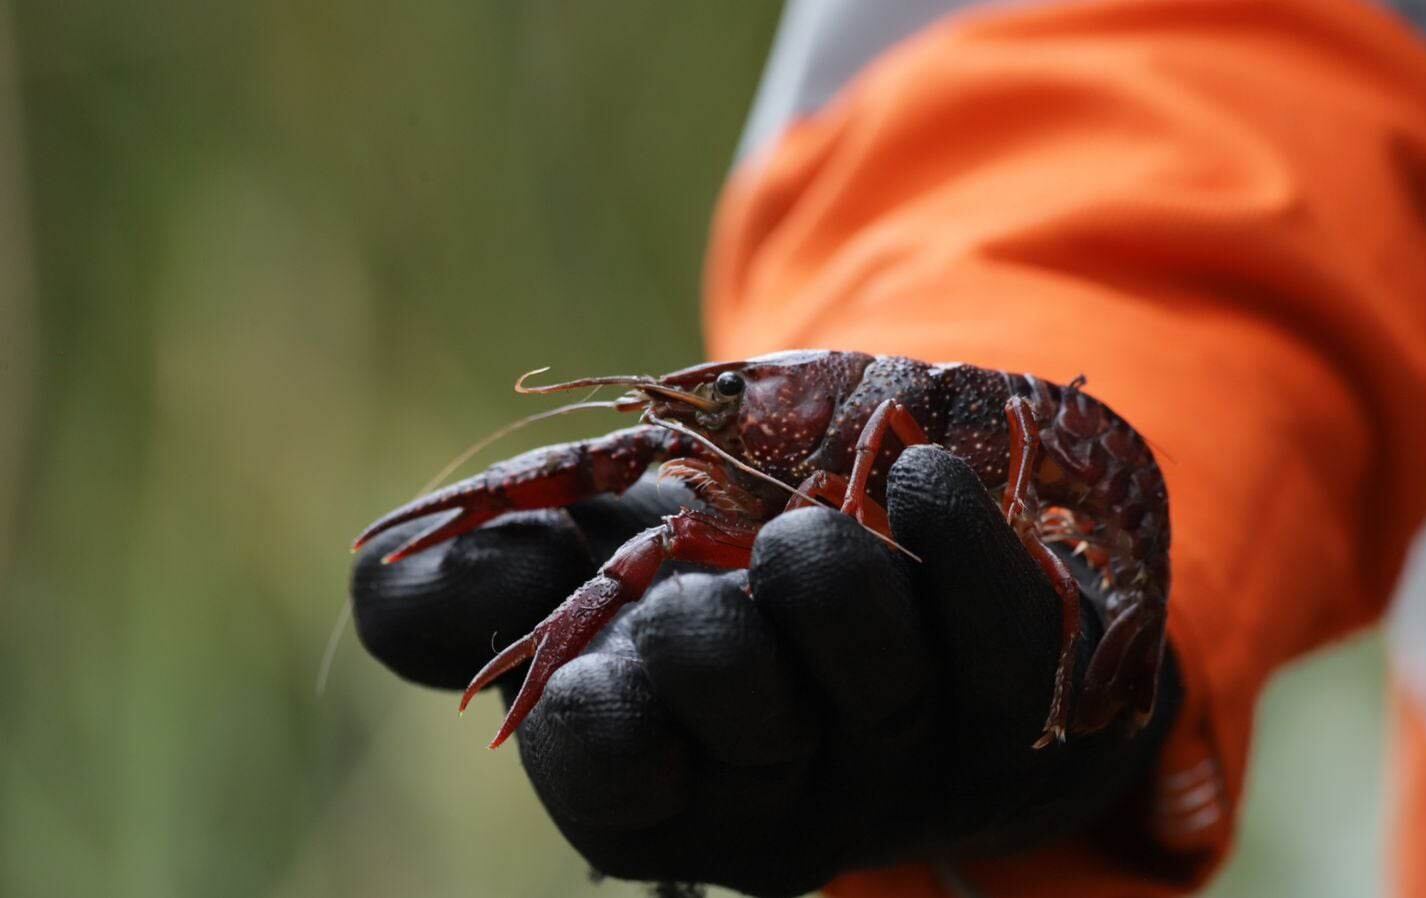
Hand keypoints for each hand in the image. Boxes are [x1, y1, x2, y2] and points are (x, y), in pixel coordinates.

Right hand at [351, 445, 1181, 897]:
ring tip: (816, 528)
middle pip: (728, 682)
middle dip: (710, 590)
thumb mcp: (573, 567)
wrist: (882, 558)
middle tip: (721, 564)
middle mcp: (778, 794)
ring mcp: (907, 759)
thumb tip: (385, 560)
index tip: (625, 622)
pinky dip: (950, 525)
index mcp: (648, 778)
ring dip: (822, 548)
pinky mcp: (1017, 708)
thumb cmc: (706, 577)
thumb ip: (461, 583)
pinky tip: (922, 474)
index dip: (603, 681)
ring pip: (867, 646)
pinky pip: (999, 624)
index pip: (604, 765)